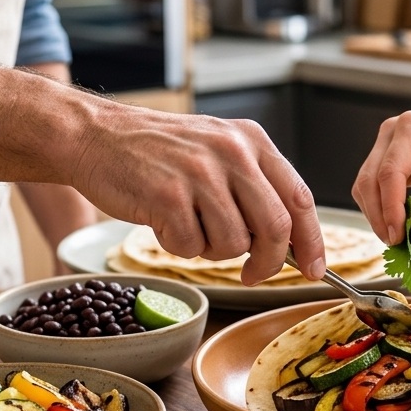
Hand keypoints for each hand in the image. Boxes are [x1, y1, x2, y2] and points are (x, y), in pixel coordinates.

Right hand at [73, 111, 323, 284]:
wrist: (96, 136)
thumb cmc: (159, 152)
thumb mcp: (219, 151)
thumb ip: (256, 187)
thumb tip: (291, 242)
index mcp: (252, 141)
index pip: (300, 199)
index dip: (312, 241)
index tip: (314, 269)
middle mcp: (232, 152)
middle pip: (276, 228)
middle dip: (269, 262)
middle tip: (252, 274)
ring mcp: (200, 172)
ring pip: (233, 243)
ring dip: (213, 250)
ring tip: (190, 225)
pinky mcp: (167, 195)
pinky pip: (191, 246)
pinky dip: (179, 246)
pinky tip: (164, 221)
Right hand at [351, 102, 410, 243]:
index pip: (390, 172)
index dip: (390, 208)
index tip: (399, 236)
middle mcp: (390, 132)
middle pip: (369, 179)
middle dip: (379, 215)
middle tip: (396, 243)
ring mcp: (384, 144)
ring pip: (365, 185)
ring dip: (376, 214)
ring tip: (397, 238)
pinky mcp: (385, 158)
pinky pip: (373, 187)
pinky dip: (381, 208)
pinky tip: (397, 224)